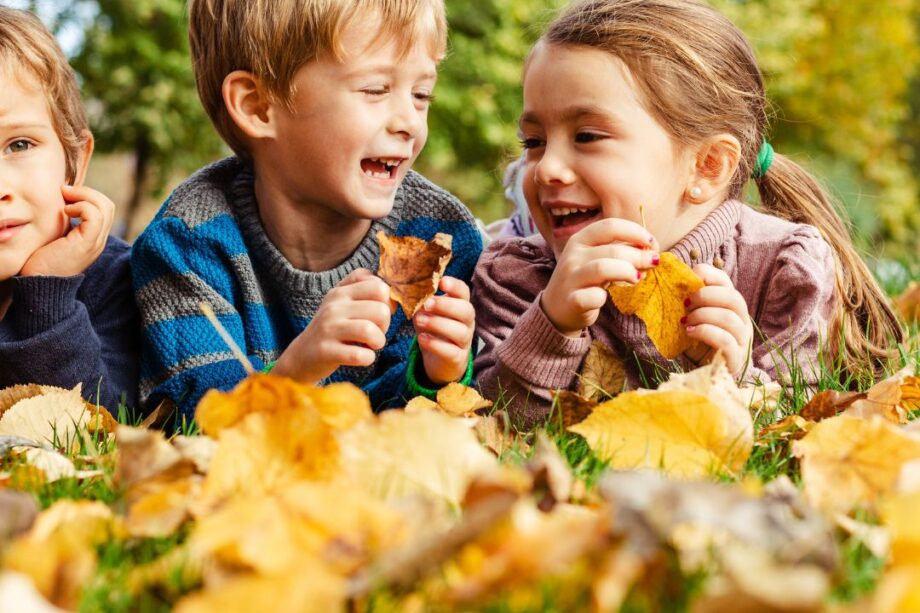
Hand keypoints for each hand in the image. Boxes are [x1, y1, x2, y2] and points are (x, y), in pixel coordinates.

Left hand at [20, 185, 114, 276]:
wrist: (38, 283)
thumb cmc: (41, 261)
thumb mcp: (58, 237)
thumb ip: (66, 223)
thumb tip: (63, 201)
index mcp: (94, 239)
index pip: (105, 209)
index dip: (88, 196)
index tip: (65, 195)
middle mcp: (99, 240)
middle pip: (108, 205)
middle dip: (87, 192)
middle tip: (65, 191)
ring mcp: (96, 242)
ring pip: (105, 207)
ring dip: (84, 195)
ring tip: (65, 198)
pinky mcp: (87, 243)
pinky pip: (95, 215)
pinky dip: (81, 206)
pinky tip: (65, 211)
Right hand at [273, 268, 391, 383]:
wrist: (302, 355)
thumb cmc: (332, 328)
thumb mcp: (343, 302)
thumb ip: (366, 289)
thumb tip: (393, 300)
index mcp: (341, 291)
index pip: (379, 287)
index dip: (387, 303)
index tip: (377, 315)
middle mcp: (334, 306)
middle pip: (381, 310)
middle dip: (385, 325)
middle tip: (374, 333)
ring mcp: (328, 328)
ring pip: (370, 330)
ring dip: (378, 342)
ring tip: (371, 345)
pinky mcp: (326, 351)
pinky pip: (359, 355)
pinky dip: (367, 358)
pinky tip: (362, 357)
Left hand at [413, 276, 474, 384]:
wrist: (438, 360)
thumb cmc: (432, 330)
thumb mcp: (426, 313)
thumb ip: (420, 301)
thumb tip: (407, 290)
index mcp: (460, 306)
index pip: (464, 292)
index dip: (455, 286)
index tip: (441, 282)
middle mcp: (467, 322)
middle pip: (466, 310)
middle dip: (445, 305)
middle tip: (426, 303)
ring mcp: (465, 341)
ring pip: (460, 331)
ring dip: (438, 324)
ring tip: (419, 321)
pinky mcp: (458, 358)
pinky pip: (451, 351)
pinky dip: (435, 344)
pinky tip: (422, 338)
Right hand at [541, 218, 658, 335]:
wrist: (557, 310)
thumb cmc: (585, 281)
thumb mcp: (597, 259)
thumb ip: (620, 251)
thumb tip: (650, 249)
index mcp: (580, 239)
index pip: (610, 226)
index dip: (635, 232)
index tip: (652, 243)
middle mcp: (573, 255)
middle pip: (613, 249)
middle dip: (639, 255)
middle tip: (652, 263)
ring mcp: (570, 278)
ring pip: (603, 268)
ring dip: (627, 272)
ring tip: (637, 278)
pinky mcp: (572, 301)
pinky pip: (594, 296)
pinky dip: (604, 297)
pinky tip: (606, 298)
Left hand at [683, 264, 752, 375]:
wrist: (706, 374)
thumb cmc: (698, 343)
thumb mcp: (692, 319)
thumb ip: (690, 302)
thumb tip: (674, 281)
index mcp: (731, 306)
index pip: (725, 282)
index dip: (708, 276)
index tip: (688, 280)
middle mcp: (742, 320)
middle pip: (733, 298)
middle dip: (706, 296)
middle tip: (685, 304)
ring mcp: (742, 340)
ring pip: (730, 319)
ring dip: (703, 316)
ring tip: (685, 322)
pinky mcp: (736, 358)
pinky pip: (726, 341)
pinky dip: (705, 333)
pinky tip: (690, 333)